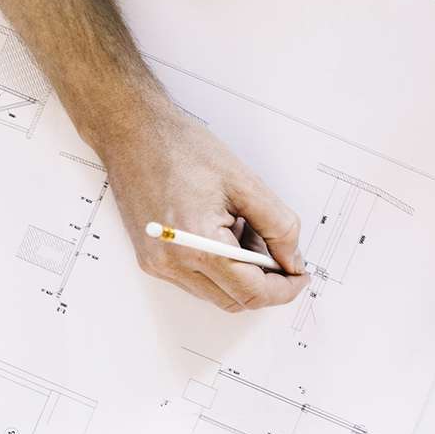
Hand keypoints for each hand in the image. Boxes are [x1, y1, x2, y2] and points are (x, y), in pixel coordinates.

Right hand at [99, 102, 309, 310]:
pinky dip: (220, 266)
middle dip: (265, 281)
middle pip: (234, 300)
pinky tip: (223, 231)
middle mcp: (171, 264)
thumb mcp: (245, 182)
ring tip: (244, 228)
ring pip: (216, 293)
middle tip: (279, 249)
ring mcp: (158, 265)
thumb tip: (292, 259)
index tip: (300, 276)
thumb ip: (278, 226)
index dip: (283, 288)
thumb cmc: (182, 149)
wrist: (133, 133)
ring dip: (241, 274)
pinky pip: (196, 280)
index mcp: (196, 245)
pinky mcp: (151, 259)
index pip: (251, 291)